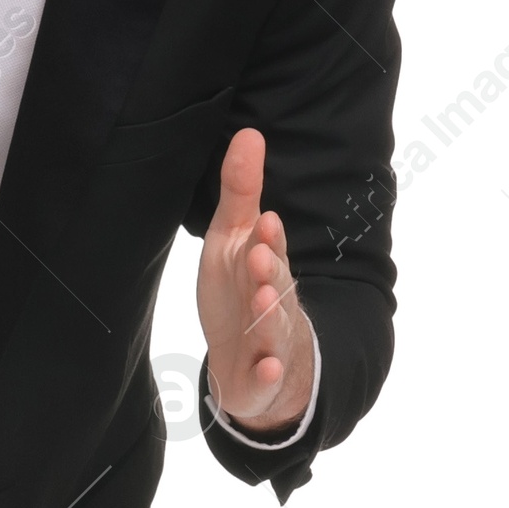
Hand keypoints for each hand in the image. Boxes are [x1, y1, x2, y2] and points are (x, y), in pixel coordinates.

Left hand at [196, 127, 314, 430]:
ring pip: (274, 328)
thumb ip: (240, 193)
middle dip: (271, 272)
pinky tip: (265, 366)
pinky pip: (267, 375)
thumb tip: (249, 133)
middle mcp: (275, 303)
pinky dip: (267, 371)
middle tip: (260, 256)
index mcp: (266, 267)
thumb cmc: (238, 293)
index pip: (270, 250)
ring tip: (262, 301)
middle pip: (276, 286)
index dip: (268, 239)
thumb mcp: (232, 241)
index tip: (264, 222)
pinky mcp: (262, 375)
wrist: (245, 362)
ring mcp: (271, 341)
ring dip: (270, 316)